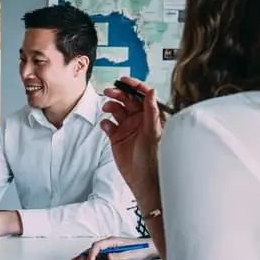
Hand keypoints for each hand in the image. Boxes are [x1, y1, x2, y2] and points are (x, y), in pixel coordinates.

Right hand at [71, 237, 157, 259]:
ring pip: (94, 251)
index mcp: (114, 241)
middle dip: (83, 255)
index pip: (98, 246)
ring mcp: (111, 247)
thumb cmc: (144, 249)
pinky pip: (98, 254)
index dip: (92, 254)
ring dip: (85, 256)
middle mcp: (111, 243)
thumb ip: (120, 256)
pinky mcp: (112, 252)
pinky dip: (91, 258)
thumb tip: (108, 257)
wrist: (152, 248)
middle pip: (93, 248)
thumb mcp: (133, 253)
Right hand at [100, 77, 163, 201]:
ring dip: (110, 106)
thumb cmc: (154, 158)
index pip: (142, 96)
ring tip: (107, 108)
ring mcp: (127, 128)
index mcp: (150, 117)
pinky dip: (105, 122)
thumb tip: (151, 91)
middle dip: (118, 94)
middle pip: (127, 100)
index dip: (134, 86)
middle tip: (109, 92)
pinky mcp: (116, 137)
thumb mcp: (153, 131)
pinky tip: (107, 126)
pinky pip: (108, 125)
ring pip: (116, 110)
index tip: (124, 80)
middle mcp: (138, 120)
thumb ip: (151, 111)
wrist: (144, 179)